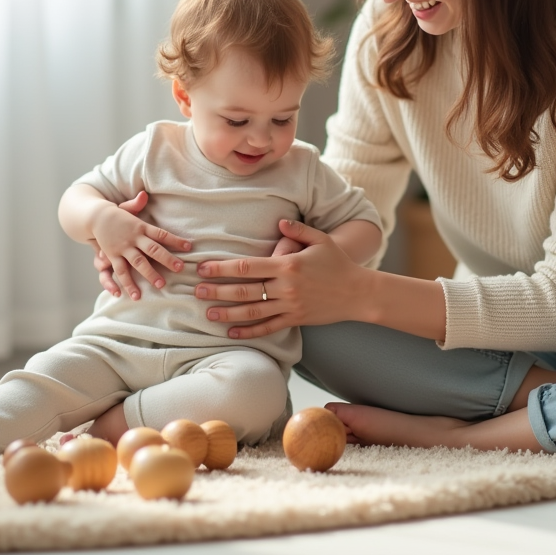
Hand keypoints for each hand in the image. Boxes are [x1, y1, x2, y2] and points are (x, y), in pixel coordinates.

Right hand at [90, 192, 190, 299]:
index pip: (161, 233)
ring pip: (138, 263)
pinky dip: (127, 284)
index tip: (189, 246)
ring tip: (161, 285)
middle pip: (153, 249)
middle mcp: (133, 237)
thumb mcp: (127, 208)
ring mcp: (123, 248)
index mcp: (140, 226)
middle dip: (167, 259)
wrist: (94, 217)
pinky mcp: (113, 256)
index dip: (175, 240)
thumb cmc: (117, 215)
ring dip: (150, 274)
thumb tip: (144, 194)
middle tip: (180, 268)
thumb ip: (137, 204)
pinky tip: (135, 295)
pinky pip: (121, 271)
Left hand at [194, 219, 370, 338]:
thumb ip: (298, 229)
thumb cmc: (339, 263)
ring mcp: (291, 305)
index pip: (247, 267)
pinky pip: (269, 327)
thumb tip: (279, 222)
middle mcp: (286, 287)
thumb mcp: (321, 240)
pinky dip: (249, 331)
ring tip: (208, 314)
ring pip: (253, 312)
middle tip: (196, 292)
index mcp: (288, 265)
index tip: (203, 268)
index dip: (222, 267)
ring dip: (228, 314)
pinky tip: (232, 332)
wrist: (359, 292)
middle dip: (217, 291)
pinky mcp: (296, 319)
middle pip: (244, 290)